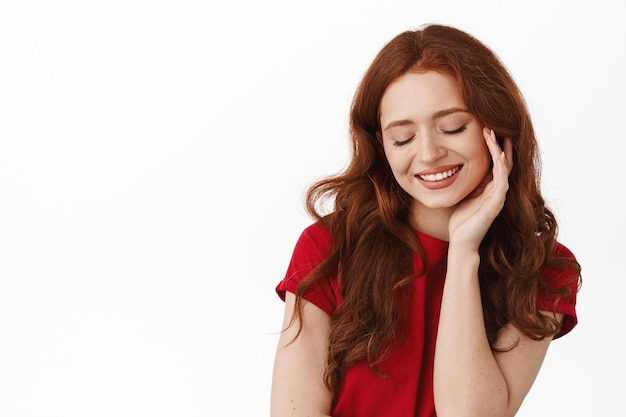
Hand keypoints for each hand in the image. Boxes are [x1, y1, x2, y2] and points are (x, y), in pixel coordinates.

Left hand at [448, 128, 512, 250]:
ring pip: (503, 168)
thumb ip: (468, 180)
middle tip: (491, 125)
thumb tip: (458, 163)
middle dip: (498, 142)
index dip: (492, 145)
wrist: (462, 241)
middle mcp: (497, 189)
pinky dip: (500, 168)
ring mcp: (498, 196)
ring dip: (498, 150)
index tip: (485, 128)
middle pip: (503, 160)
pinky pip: (501, 182)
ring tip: (493, 134)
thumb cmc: (461, 219)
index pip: (496, 160)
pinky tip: (498, 156)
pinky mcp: (495, 204)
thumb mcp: (464, 193)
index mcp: (489, 186)